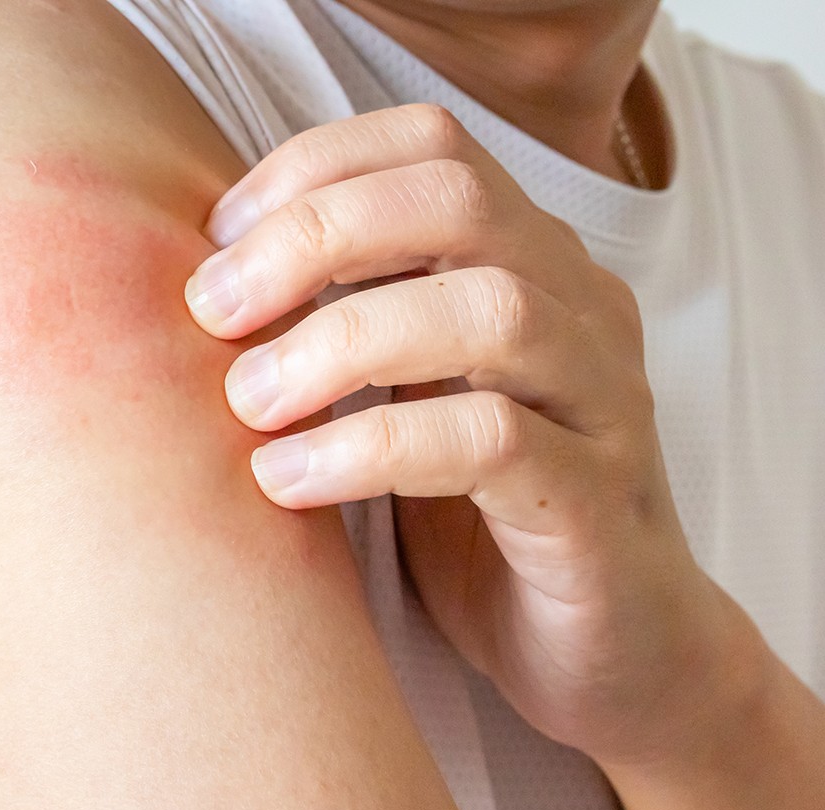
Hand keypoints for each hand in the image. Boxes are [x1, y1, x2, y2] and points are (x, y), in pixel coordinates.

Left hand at [183, 103, 763, 768]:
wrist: (618, 649)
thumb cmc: (481, 518)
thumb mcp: (408, 398)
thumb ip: (349, 325)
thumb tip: (207, 281)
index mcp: (530, 264)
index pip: (431, 146)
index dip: (312, 168)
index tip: (217, 239)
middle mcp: (580, 310)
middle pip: (458, 200)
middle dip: (313, 236)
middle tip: (211, 311)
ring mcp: (603, 404)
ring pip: (491, 312)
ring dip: (341, 342)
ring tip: (248, 402)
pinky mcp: (598, 507)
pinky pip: (495, 443)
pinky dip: (373, 449)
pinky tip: (289, 478)